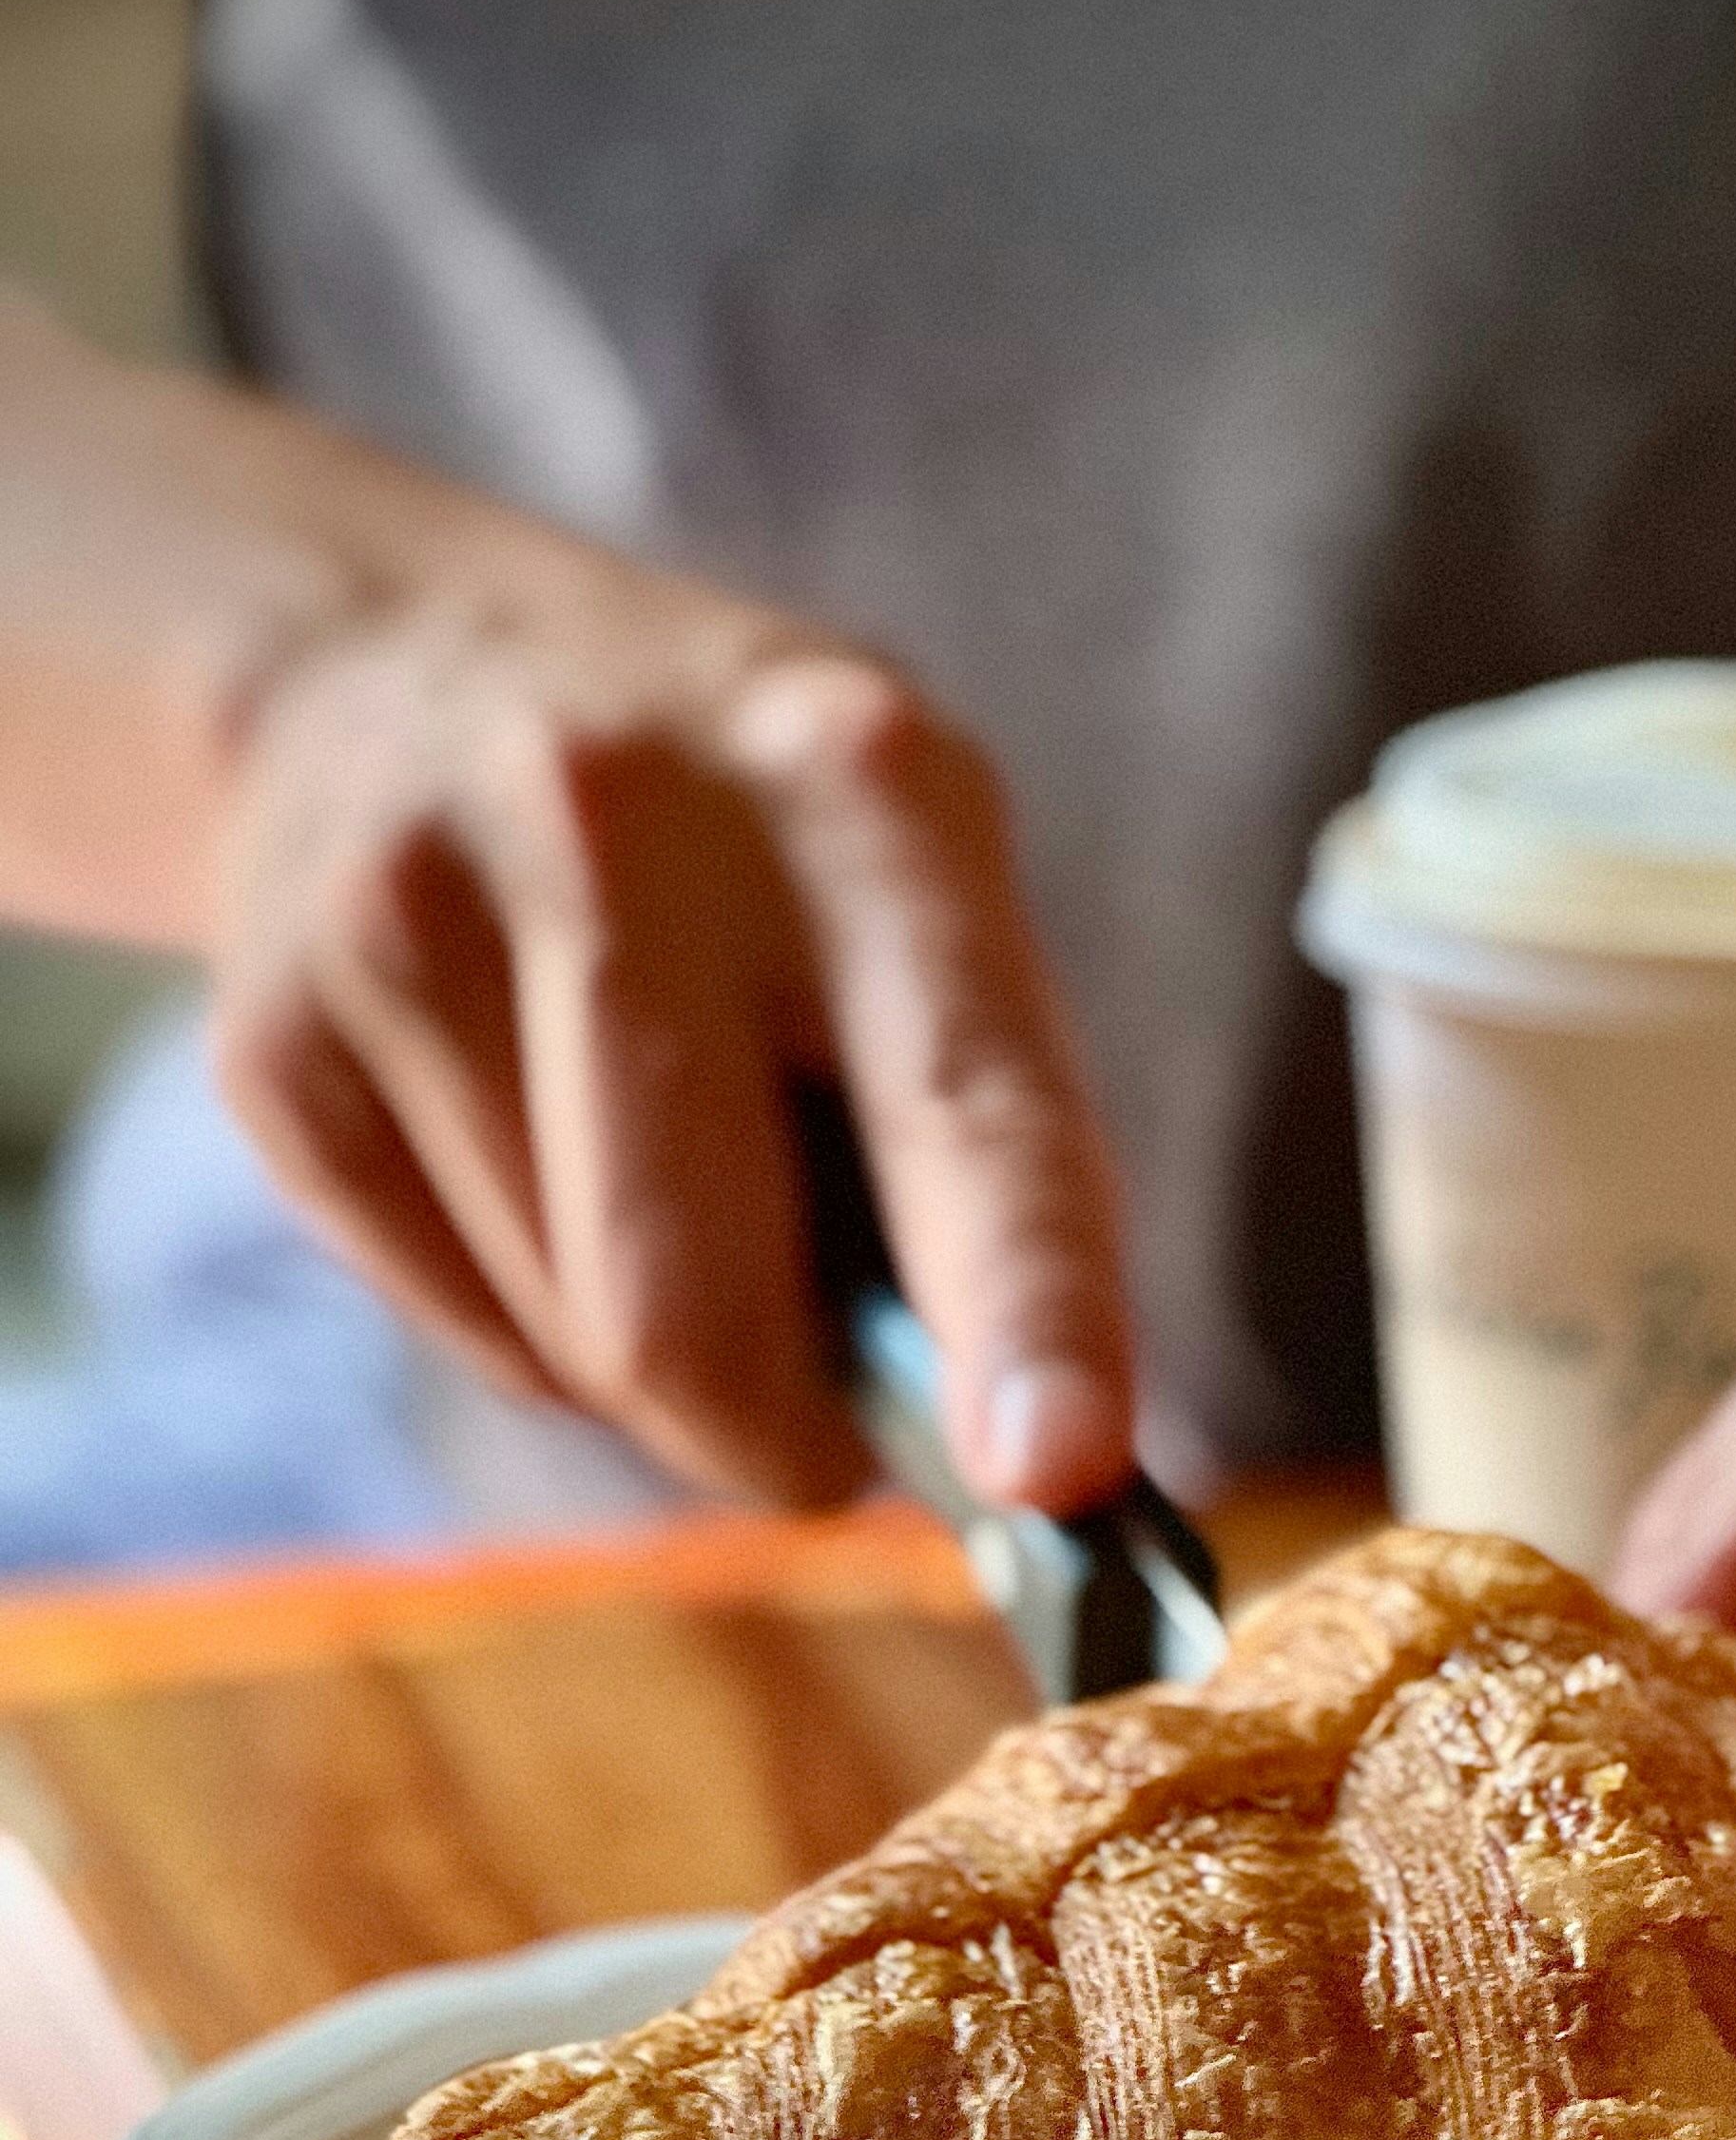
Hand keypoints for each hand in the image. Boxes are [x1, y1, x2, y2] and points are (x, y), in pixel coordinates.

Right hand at [209, 572, 1131, 1508]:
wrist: (394, 666)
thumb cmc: (746, 854)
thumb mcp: (911, 896)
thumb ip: (982, 1151)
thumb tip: (1013, 1463)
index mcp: (853, 789)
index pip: (962, 1101)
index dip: (1026, 1308)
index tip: (1057, 1473)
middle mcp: (615, 822)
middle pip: (694, 1299)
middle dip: (784, 1442)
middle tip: (832, 1444)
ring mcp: (408, 915)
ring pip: (576, 1343)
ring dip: (664, 1376)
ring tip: (669, 1202)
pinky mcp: (274, 1035)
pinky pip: (465, 1331)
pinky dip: (543, 1333)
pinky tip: (544, 1179)